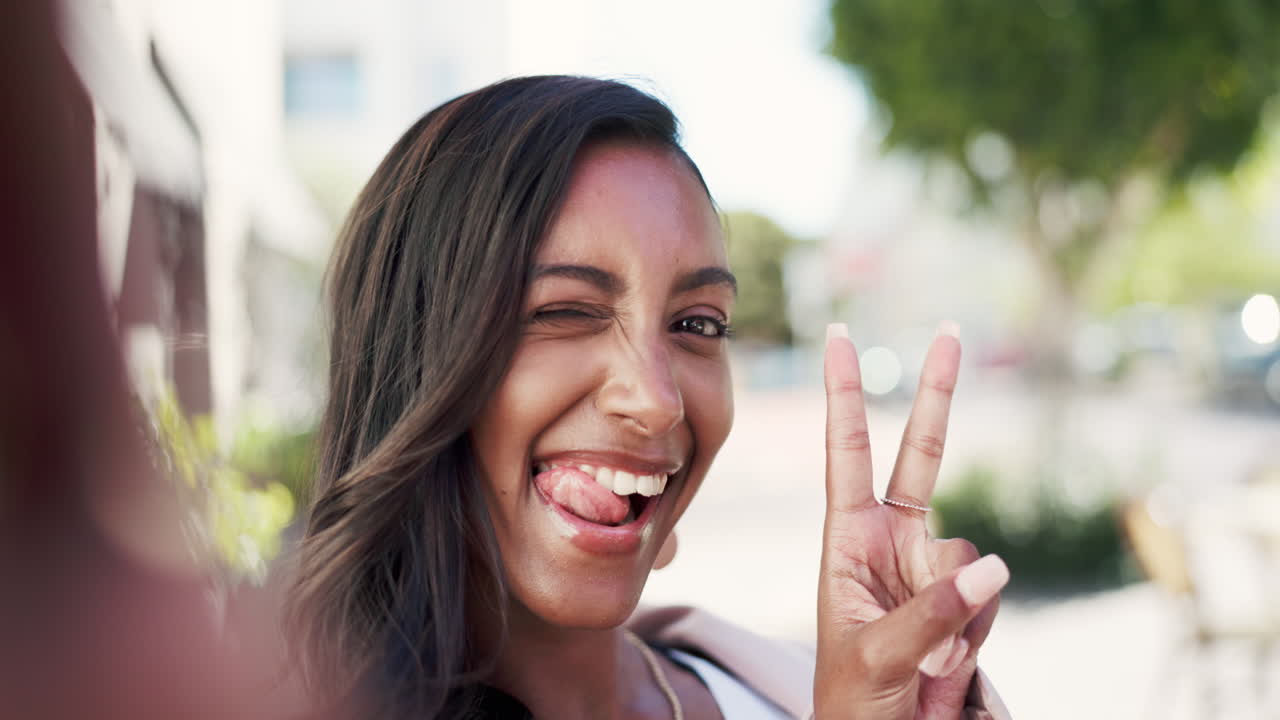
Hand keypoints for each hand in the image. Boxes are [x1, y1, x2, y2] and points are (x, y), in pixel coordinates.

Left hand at [814, 323, 1007, 719]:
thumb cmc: (854, 699)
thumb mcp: (878, 655)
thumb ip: (931, 612)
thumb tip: (993, 565)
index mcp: (847, 538)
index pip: (846, 451)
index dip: (845, 393)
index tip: (838, 335)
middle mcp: (891, 538)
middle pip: (921, 454)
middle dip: (938, 395)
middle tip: (950, 331)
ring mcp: (932, 566)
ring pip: (972, 556)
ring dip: (957, 612)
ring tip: (923, 661)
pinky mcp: (966, 597)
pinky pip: (990, 594)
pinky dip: (976, 631)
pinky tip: (947, 663)